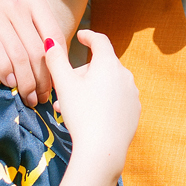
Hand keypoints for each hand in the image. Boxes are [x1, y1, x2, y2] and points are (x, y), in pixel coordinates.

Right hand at [0, 0, 54, 107]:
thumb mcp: (22, 11)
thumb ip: (38, 32)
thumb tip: (59, 68)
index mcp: (34, 0)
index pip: (55, 37)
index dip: (57, 65)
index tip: (56, 86)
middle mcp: (17, 3)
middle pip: (37, 50)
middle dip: (42, 80)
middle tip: (41, 98)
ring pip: (18, 55)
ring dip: (25, 82)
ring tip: (27, 97)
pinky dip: (4, 70)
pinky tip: (9, 84)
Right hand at [45, 32, 140, 177]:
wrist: (102, 149)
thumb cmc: (81, 114)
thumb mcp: (64, 85)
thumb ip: (56, 61)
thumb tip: (51, 42)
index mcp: (108, 64)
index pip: (100, 41)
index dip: (89, 36)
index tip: (81, 36)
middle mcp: (125, 74)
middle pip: (102, 66)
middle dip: (82, 73)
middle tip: (64, 89)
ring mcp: (132, 93)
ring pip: (108, 84)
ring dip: (91, 89)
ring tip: (73, 107)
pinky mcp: (134, 110)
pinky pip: (117, 99)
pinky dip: (104, 101)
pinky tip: (91, 115)